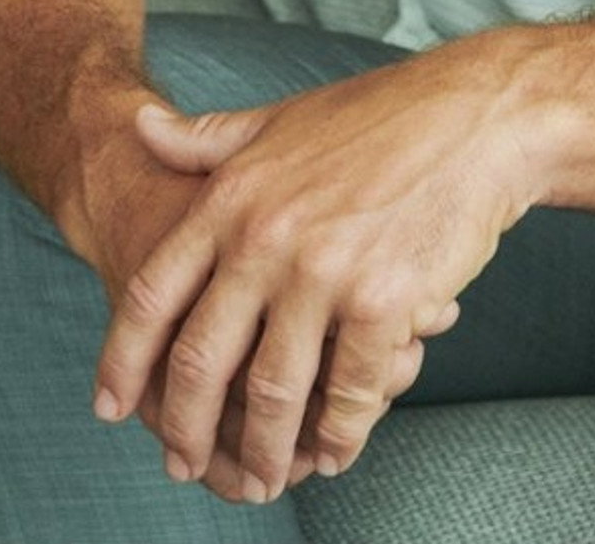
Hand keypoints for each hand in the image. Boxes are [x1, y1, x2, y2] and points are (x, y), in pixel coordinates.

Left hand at [93, 41, 538, 504]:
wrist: (481, 117)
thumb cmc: (384, 115)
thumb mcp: (284, 118)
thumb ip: (210, 139)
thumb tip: (137, 125)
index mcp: (233, 196)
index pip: (152, 297)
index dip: (123, 362)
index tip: (113, 408)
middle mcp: (267, 238)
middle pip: (200, 361)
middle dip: (186, 429)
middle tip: (184, 465)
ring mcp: (324, 273)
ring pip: (273, 392)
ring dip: (266, 450)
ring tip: (266, 478)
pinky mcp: (385, 303)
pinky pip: (350, 393)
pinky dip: (341, 434)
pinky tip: (337, 449)